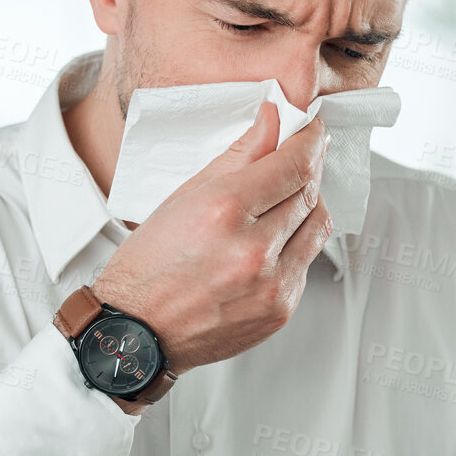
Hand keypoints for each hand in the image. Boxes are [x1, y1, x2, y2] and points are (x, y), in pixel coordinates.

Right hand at [92, 102, 331, 372]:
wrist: (137, 333)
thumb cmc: (149, 267)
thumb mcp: (185, 196)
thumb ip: (238, 156)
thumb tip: (273, 121)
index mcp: (224, 211)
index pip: (294, 165)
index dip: (310, 141)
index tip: (311, 129)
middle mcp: (253, 249)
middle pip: (309, 193)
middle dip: (307, 170)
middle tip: (294, 160)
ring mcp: (272, 284)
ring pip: (317, 227)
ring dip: (307, 207)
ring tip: (280, 203)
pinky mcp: (281, 310)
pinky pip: (306, 263)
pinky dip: (295, 246)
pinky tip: (268, 244)